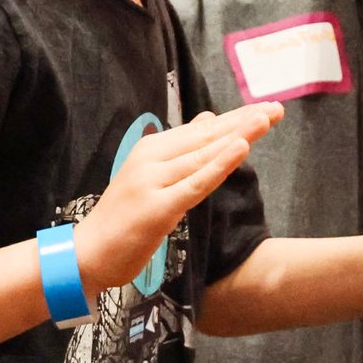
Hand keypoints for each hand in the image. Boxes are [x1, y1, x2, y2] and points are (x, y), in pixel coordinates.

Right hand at [73, 102, 282, 298]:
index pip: (201, 131)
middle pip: (207, 138)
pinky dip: (220, 164)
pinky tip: (240, 148)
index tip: (264, 109)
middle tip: (276, 109)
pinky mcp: (158, 208)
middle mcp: (153, 158)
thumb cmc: (121, 218)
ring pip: (205, 155)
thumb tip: (208, 119)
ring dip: (238, 136)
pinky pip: (196, 184)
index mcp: (153, 149)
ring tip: (265, 120)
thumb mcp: (150, 177)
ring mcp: (154, 181)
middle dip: (243, 123)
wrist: (86, 253)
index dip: (234, 120)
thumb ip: (180, 150)